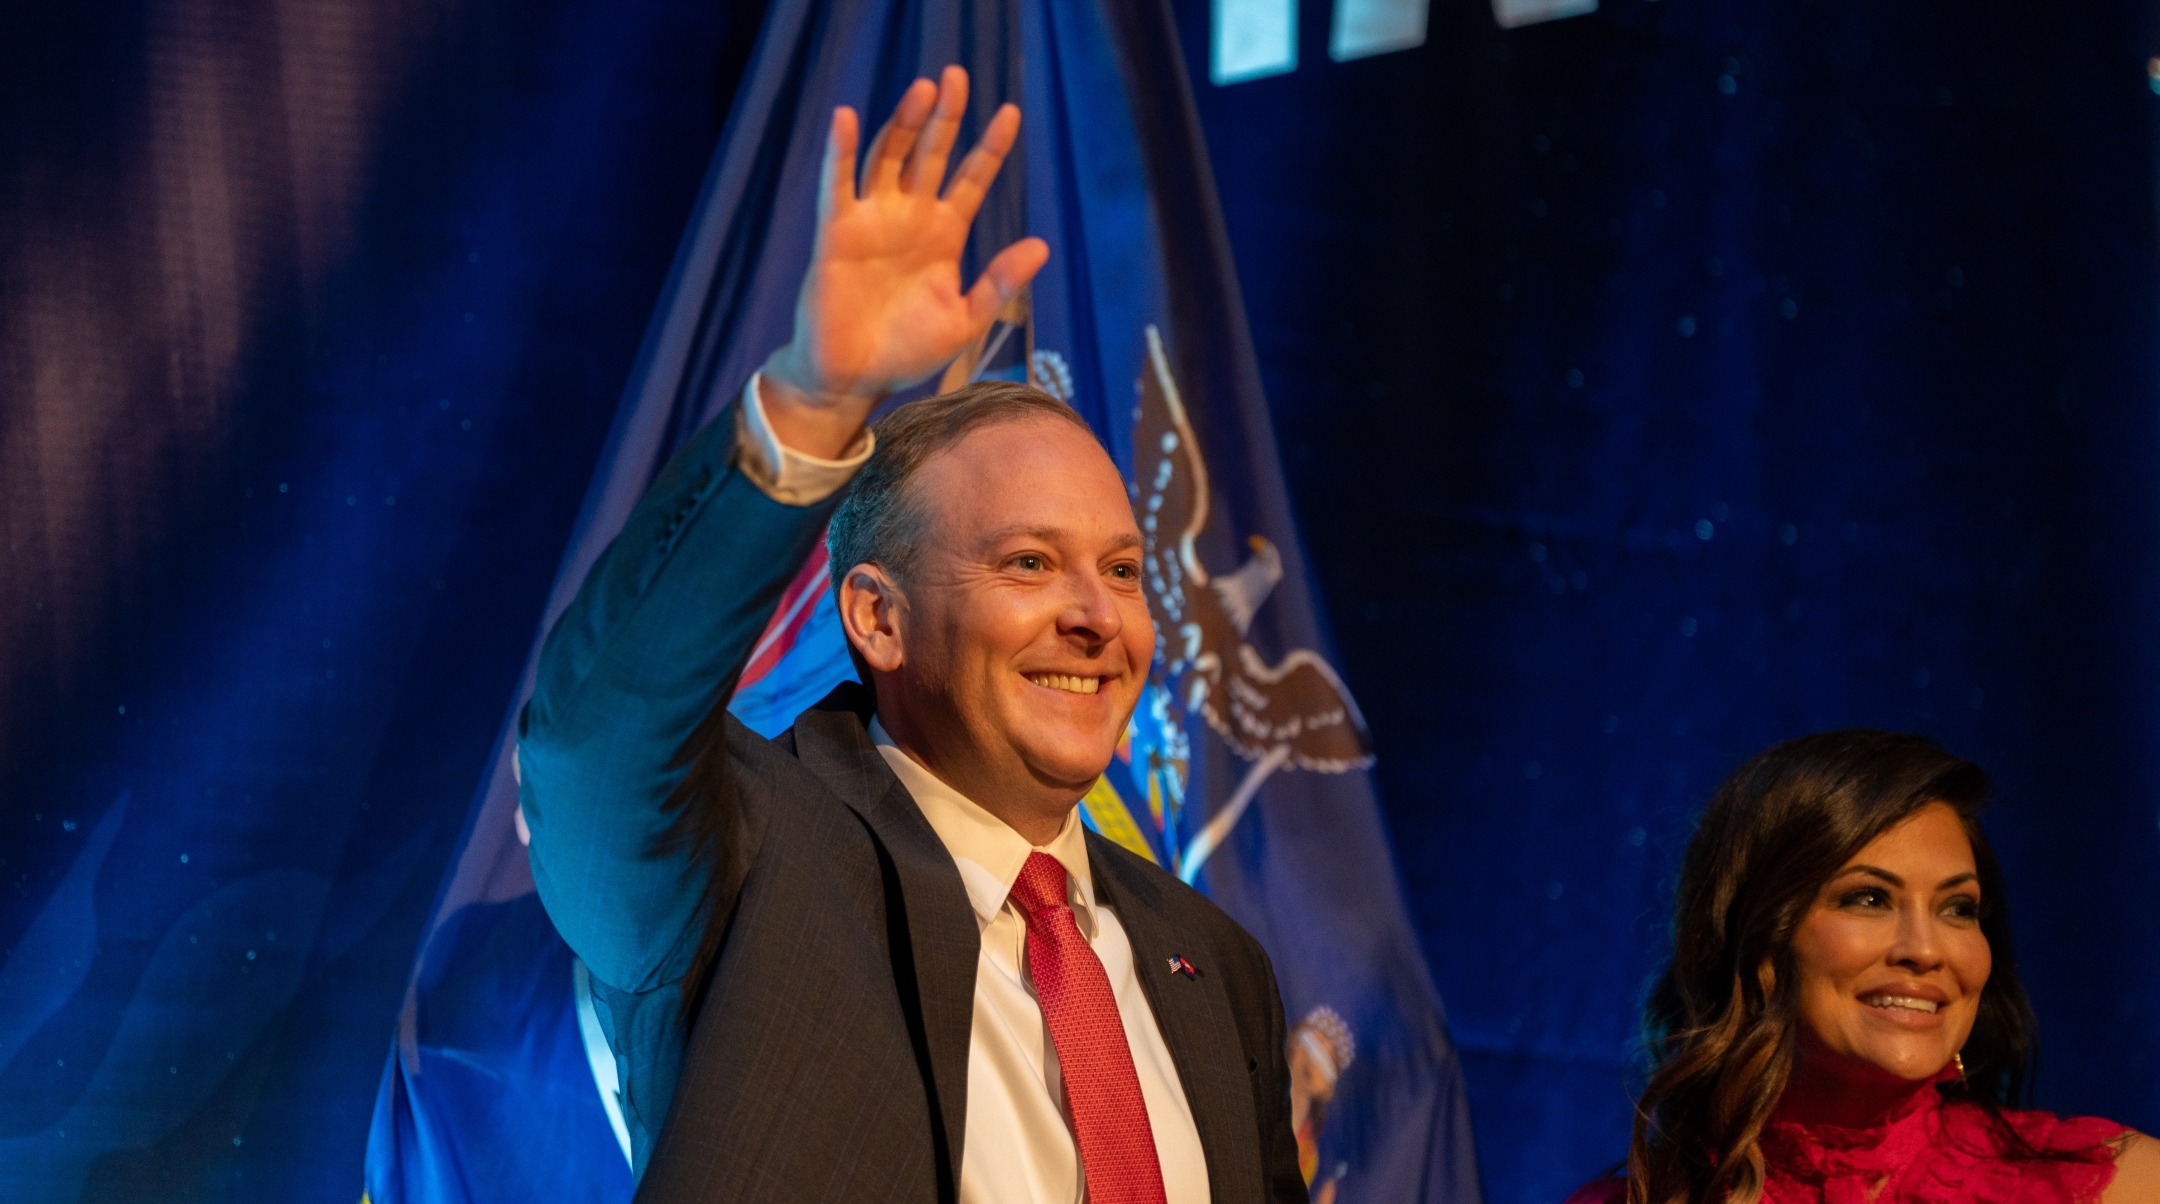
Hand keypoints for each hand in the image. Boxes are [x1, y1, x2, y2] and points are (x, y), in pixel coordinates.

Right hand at [761, 66, 1049, 457]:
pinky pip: (838, 185)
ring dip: (904, 123)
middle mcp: (909, 218)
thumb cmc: (907, 352)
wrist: (854, 378)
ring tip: (924, 89)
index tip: (1011, 112)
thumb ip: (999, 283)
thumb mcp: (965, 319)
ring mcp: (872, 221)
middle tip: (958, 76)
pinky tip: (845, 117)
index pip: (972, 178)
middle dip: (945, 117)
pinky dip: (839, 152)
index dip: (990, 147)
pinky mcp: (836, 233)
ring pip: (888, 158)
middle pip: (930, 154)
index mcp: (943, 235)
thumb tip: (1041, 245)